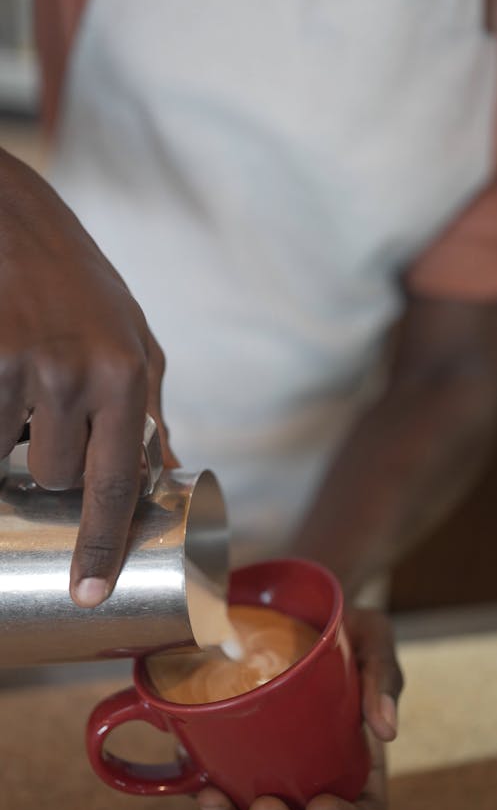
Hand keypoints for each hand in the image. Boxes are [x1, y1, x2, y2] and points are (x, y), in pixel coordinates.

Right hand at [0, 148, 176, 606]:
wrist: (10, 218)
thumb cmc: (80, 285)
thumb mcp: (135, 338)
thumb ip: (150, 408)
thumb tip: (168, 472)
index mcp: (129, 375)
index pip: (117, 482)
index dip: (102, 545)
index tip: (90, 591)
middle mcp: (78, 375)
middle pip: (60, 478)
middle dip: (52, 467)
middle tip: (47, 420)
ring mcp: (21, 367)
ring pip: (9, 461)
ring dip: (12, 443)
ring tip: (21, 384)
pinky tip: (3, 372)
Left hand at [196, 608, 402, 809]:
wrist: (300, 608)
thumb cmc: (343, 629)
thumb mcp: (373, 641)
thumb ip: (382, 678)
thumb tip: (387, 729)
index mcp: (361, 765)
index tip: (321, 809)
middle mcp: (319, 780)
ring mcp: (278, 775)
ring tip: (216, 802)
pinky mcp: (241, 761)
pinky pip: (228, 797)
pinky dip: (213, 804)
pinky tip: (201, 786)